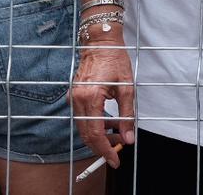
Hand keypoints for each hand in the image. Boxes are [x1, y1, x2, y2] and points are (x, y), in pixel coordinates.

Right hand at [71, 40, 136, 167]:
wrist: (100, 43)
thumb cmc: (115, 60)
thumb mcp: (127, 87)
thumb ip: (127, 114)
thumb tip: (129, 137)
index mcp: (90, 97)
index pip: (96, 133)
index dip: (105, 150)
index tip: (114, 160)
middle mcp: (78, 100)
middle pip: (87, 134)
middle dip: (103, 146)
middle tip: (118, 151)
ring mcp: (73, 99)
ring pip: (84, 128)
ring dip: (100, 136)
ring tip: (118, 137)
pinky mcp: (74, 97)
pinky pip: (83, 118)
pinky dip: (95, 125)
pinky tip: (109, 125)